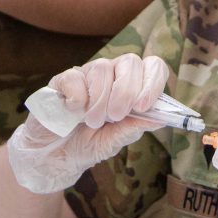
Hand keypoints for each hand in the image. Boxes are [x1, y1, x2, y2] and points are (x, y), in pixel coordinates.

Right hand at [8, 54, 169, 193]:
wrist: (55, 155)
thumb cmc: (88, 143)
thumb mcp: (115, 140)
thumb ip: (135, 127)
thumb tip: (161, 118)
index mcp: (131, 86)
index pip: (153, 67)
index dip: (152, 82)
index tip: (143, 106)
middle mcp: (111, 74)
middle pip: (129, 62)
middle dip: (125, 92)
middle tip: (115, 117)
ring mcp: (87, 74)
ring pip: (102, 68)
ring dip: (99, 102)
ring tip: (91, 122)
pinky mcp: (63, 79)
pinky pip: (75, 78)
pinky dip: (78, 100)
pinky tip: (73, 113)